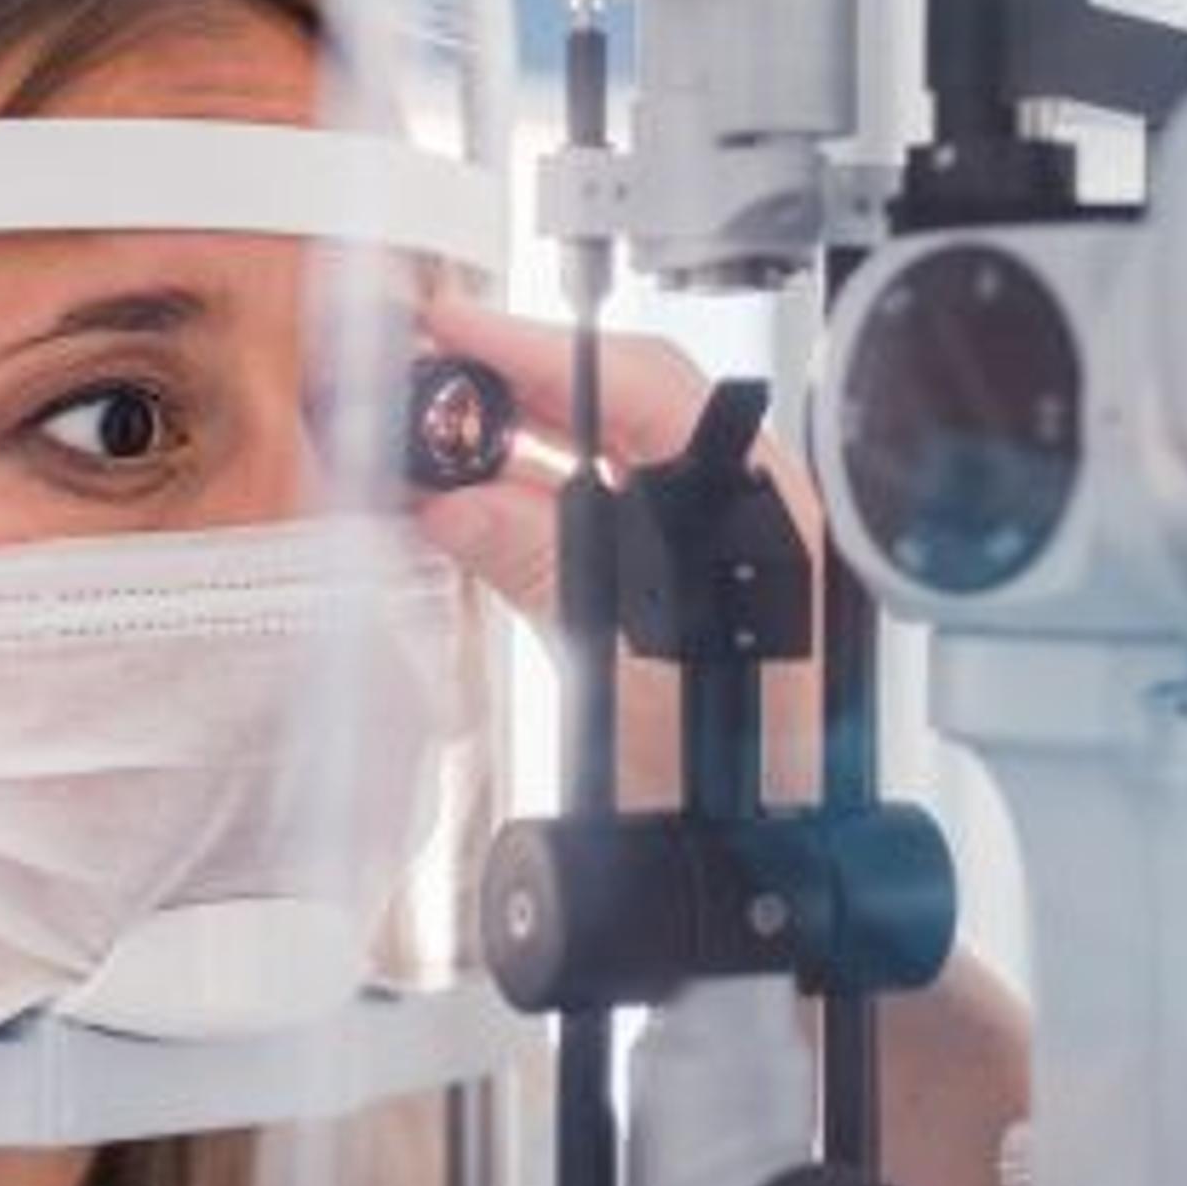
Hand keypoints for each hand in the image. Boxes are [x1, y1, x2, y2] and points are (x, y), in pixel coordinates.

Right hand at [412, 295, 825, 809]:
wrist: (767, 854)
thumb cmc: (749, 772)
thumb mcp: (637, 664)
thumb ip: (552, 574)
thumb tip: (463, 504)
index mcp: (753, 507)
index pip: (641, 386)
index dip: (540, 352)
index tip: (458, 331)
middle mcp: (729, 517)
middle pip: (613, 413)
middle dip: (511, 388)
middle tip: (419, 370)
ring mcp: (693, 556)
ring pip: (587, 470)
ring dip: (502, 451)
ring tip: (419, 436)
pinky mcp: (655, 604)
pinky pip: (579, 530)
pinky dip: (515, 513)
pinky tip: (455, 509)